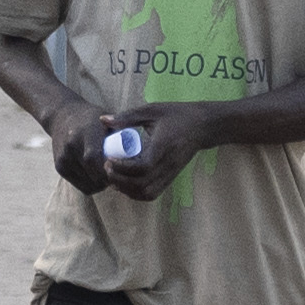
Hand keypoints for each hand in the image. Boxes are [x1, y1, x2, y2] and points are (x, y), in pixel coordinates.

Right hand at [43, 99, 121, 192]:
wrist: (62, 116)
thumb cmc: (92, 119)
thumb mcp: (107, 122)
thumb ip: (121, 136)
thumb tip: (141, 157)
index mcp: (85, 131)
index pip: (94, 158)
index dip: (110, 170)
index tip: (124, 171)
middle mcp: (71, 145)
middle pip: (92, 173)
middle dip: (110, 179)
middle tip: (123, 177)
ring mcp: (63, 157)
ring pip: (88, 183)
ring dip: (102, 184)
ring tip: (111, 176)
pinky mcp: (59, 167)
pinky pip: (81, 185)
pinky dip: (93, 185)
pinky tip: (100, 178)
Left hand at [70, 105, 201, 201]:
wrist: (202, 126)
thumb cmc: (176, 115)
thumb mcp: (151, 111)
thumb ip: (127, 116)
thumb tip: (102, 120)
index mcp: (164, 146)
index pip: (144, 166)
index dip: (123, 167)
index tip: (109, 159)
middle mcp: (168, 164)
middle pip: (142, 184)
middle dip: (120, 180)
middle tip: (107, 168)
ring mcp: (170, 174)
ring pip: (147, 193)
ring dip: (127, 190)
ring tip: (114, 177)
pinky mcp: (170, 178)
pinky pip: (152, 193)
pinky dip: (136, 193)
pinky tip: (125, 183)